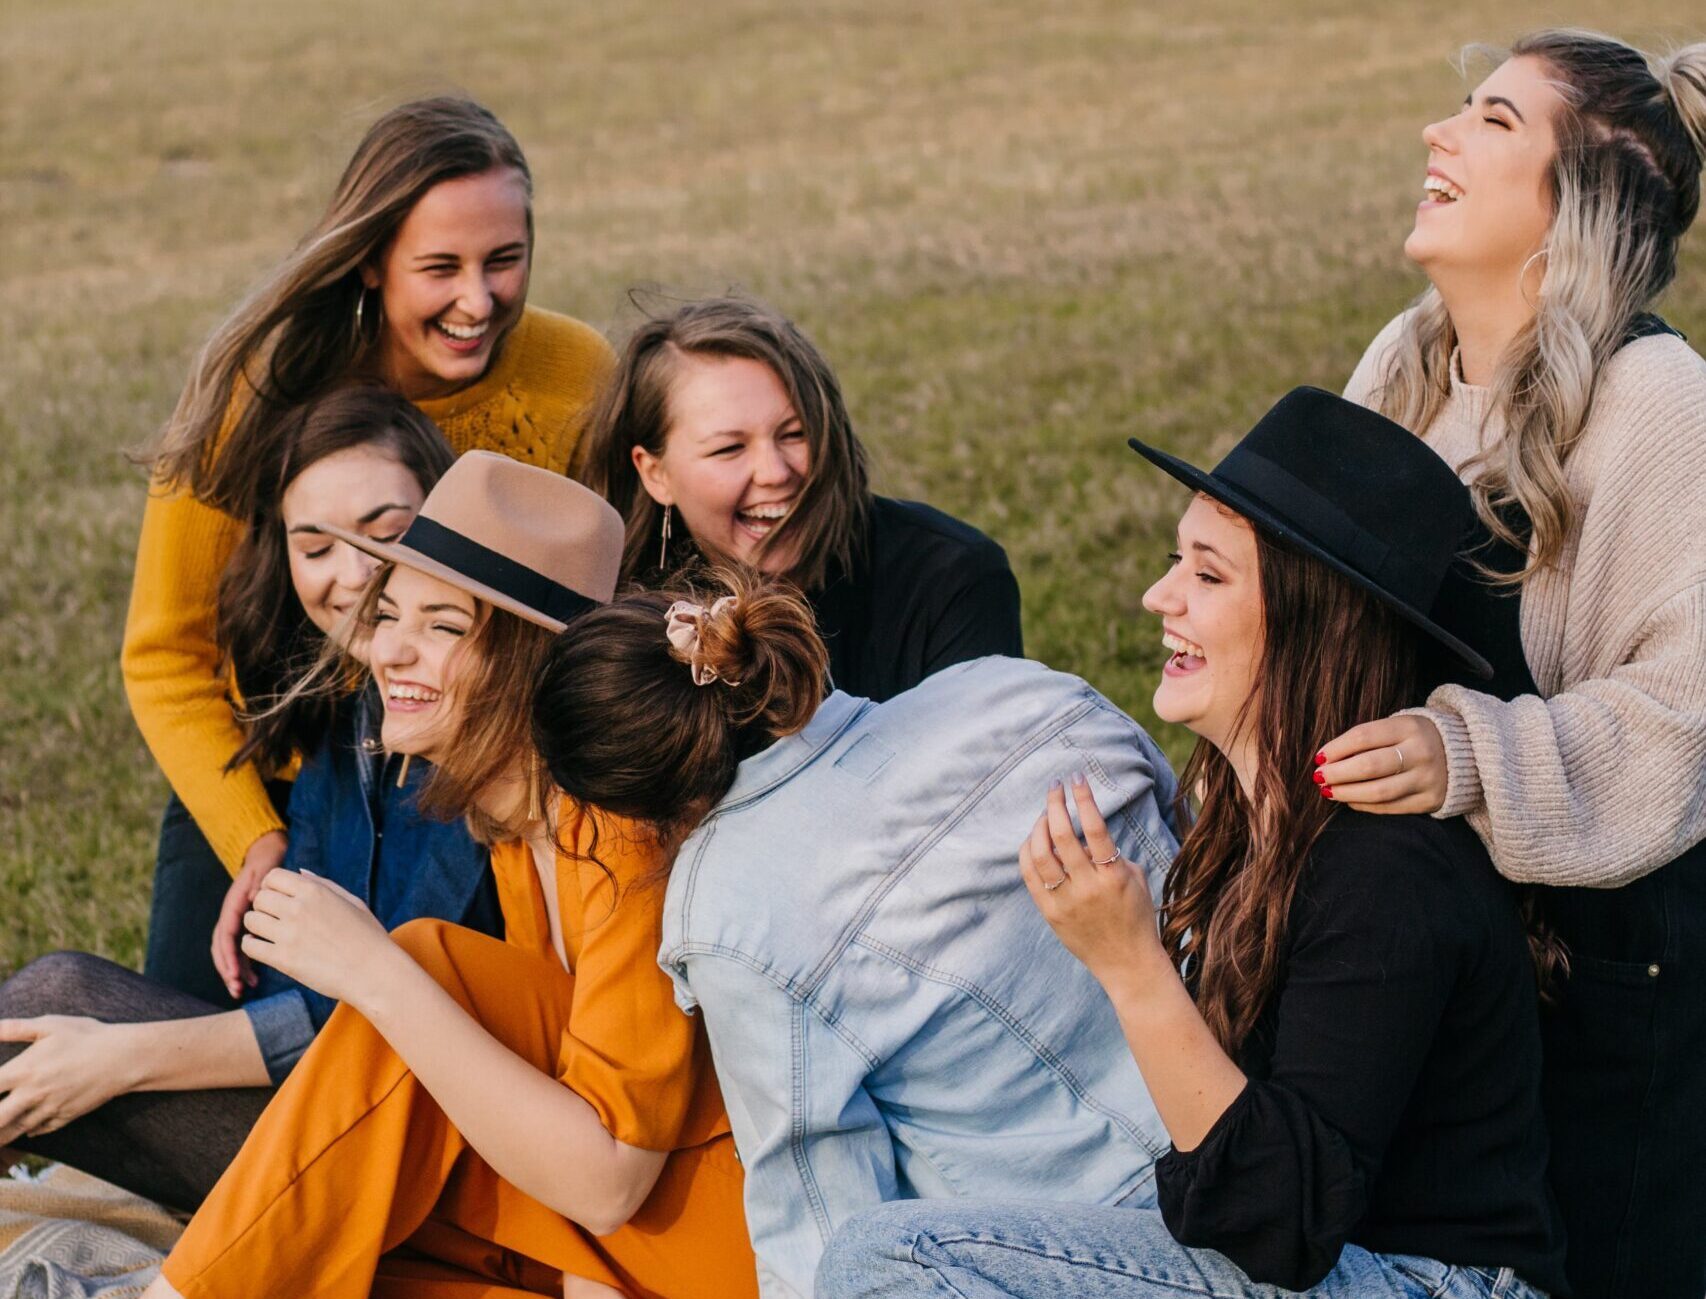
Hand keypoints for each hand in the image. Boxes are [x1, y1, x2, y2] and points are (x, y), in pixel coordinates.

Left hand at [0, 1017, 136, 1143]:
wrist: (125, 1058)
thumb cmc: (88, 1036)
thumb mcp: (51, 1025)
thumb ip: (15, 1028)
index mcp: (25, 1070)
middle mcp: (33, 1093)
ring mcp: (49, 1108)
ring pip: (14, 1129)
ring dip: (2, 1132)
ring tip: (0, 1128)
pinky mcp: (65, 1117)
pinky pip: (38, 1130)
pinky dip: (27, 1130)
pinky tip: (23, 1127)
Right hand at [213, 831, 287, 998]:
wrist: (267, 857)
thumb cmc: (267, 865)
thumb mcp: (264, 872)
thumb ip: (259, 884)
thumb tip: (255, 897)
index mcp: (234, 905)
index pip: (226, 932)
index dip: (229, 953)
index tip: (234, 971)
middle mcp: (232, 915)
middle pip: (222, 946)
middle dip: (227, 968)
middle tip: (237, 988)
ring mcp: (238, 922)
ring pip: (230, 951)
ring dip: (233, 971)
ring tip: (242, 990)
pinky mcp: (247, 927)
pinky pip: (242, 949)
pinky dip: (245, 965)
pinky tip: (254, 980)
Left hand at [241, 870, 396, 1010]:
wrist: (374, 972)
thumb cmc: (368, 936)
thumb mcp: (352, 901)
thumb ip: (323, 884)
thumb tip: (300, 872)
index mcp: (315, 891)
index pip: (273, 877)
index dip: (272, 887)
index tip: (280, 899)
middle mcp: (298, 908)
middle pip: (259, 898)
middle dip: (264, 907)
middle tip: (275, 919)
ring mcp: (289, 934)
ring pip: (251, 920)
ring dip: (257, 926)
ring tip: (270, 935)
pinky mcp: (283, 959)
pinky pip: (250, 946)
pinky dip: (253, 946)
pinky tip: (266, 949)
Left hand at [1019, 773, 1166, 988]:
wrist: (1127, 962)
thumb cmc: (1136, 916)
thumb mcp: (1135, 879)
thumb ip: (1113, 854)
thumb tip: (1087, 831)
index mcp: (1114, 876)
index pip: (1095, 828)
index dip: (1084, 799)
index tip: (1077, 778)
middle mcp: (1088, 887)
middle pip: (1061, 836)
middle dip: (1055, 805)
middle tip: (1055, 787)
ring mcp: (1066, 901)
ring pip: (1040, 855)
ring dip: (1038, 827)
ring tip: (1044, 814)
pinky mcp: (1050, 913)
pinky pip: (1030, 876)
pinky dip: (1028, 853)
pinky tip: (1033, 840)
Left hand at [1316, 714, 1446, 813]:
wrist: (1466, 752)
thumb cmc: (1416, 737)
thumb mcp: (1398, 726)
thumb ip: (1368, 739)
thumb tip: (1327, 758)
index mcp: (1410, 726)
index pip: (1363, 737)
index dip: (1336, 749)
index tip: (1318, 757)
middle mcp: (1421, 752)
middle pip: (1369, 766)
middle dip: (1337, 774)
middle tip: (1318, 777)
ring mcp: (1427, 779)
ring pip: (1378, 792)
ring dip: (1347, 793)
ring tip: (1328, 791)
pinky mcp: (1430, 800)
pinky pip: (1390, 807)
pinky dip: (1365, 805)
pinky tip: (1350, 800)